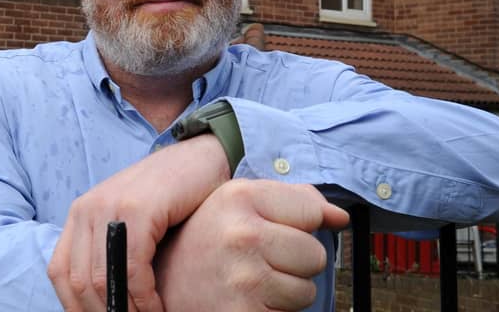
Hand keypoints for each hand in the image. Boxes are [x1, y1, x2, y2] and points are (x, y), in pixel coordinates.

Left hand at [47, 134, 229, 311]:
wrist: (201, 156)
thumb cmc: (172, 194)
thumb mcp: (131, 221)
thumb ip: (111, 249)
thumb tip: (102, 299)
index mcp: (81, 212)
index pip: (61, 273)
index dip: (78, 308)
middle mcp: (88, 208)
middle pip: (79, 282)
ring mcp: (111, 206)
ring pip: (103, 279)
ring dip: (125, 311)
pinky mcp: (138, 209)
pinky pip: (132, 268)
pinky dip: (144, 297)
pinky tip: (158, 307)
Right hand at [155, 179, 349, 311]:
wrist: (159, 285)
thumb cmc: (203, 242)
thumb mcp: (237, 204)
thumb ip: (292, 201)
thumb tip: (339, 216)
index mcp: (240, 197)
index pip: (312, 210)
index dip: (300, 225)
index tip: (279, 230)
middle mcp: (242, 234)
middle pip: (315, 254)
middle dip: (295, 262)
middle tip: (261, 260)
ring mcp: (243, 277)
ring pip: (306, 290)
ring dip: (286, 290)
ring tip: (251, 281)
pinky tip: (248, 300)